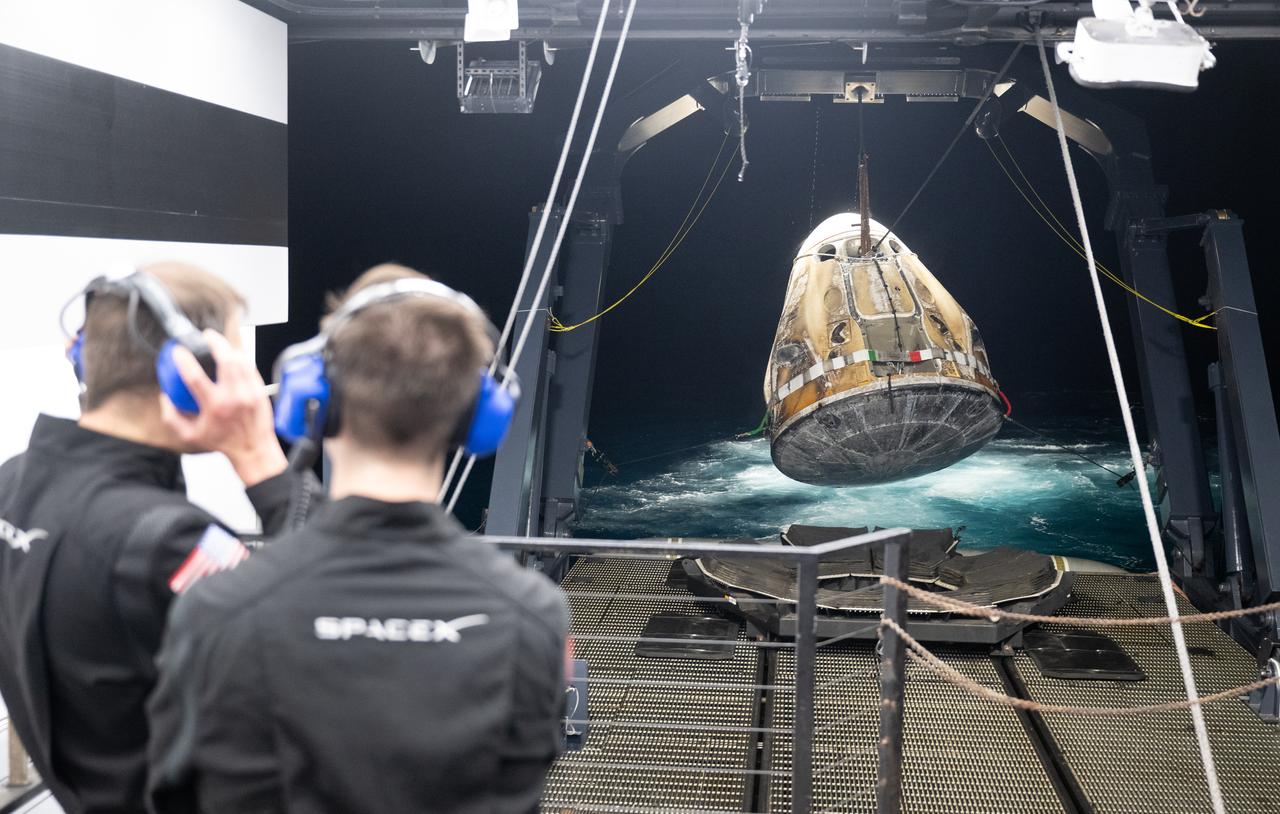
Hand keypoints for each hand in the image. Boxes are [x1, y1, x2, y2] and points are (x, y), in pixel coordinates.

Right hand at [160, 330, 287, 485]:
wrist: (253, 450)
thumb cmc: (222, 443)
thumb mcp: (190, 435)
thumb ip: (171, 417)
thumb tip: (165, 396)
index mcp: (214, 407)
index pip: (195, 377)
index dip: (184, 360)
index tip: (178, 350)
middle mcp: (234, 397)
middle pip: (225, 360)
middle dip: (216, 343)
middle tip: (207, 336)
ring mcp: (250, 393)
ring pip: (241, 361)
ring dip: (230, 348)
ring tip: (221, 344)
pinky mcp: (260, 391)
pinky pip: (251, 368)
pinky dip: (242, 359)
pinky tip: (235, 357)